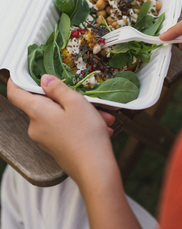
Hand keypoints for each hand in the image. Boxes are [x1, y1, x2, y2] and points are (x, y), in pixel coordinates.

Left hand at [8, 76, 141, 228]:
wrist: (96, 170)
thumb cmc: (86, 134)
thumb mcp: (75, 102)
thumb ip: (58, 88)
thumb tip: (45, 80)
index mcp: (37, 113)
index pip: (16, 93)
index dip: (18, 81)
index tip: (23, 73)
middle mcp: (36, 127)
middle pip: (46, 105)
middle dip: (69, 100)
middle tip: (89, 101)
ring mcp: (46, 140)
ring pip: (60, 117)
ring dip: (81, 114)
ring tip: (102, 118)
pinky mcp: (56, 148)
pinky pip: (65, 130)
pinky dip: (80, 126)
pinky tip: (100, 127)